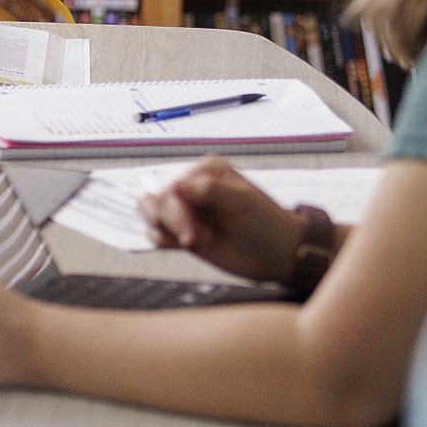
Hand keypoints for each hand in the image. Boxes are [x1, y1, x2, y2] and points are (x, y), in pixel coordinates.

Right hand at [140, 155, 305, 282]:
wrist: (276, 255)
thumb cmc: (266, 223)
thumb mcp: (242, 201)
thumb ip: (209, 190)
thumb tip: (176, 184)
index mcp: (206, 171)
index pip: (174, 187)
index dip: (178, 212)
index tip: (193, 234)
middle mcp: (193, 187)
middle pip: (158, 201)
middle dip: (174, 224)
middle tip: (193, 241)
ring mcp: (187, 210)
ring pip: (150, 213)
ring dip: (165, 231)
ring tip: (191, 242)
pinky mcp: (183, 231)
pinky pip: (155, 232)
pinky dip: (162, 241)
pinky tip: (184, 246)